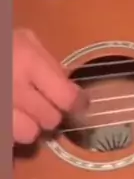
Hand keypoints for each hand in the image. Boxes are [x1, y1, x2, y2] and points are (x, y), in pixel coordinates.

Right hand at [13, 29, 83, 144]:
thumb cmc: (1, 42)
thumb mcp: (24, 38)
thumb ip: (47, 60)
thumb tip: (66, 83)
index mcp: (28, 63)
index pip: (66, 96)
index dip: (77, 102)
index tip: (81, 103)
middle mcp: (15, 90)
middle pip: (51, 119)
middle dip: (51, 112)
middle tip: (44, 102)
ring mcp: (2, 111)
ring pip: (29, 136)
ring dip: (30, 126)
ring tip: (22, 112)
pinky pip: (9, 140)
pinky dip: (11, 132)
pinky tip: (10, 117)